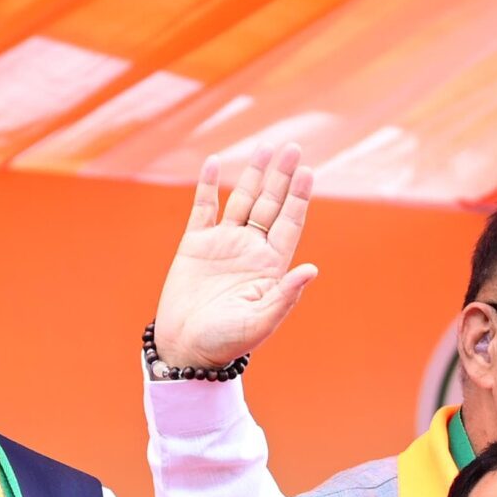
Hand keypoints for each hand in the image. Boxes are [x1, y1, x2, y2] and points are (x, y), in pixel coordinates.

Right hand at [151, 146, 317, 369]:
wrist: (186, 349)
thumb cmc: (226, 342)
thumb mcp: (260, 321)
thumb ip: (285, 295)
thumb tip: (311, 269)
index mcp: (270, 265)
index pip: (289, 222)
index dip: (299, 197)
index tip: (308, 171)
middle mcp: (250, 249)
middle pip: (270, 204)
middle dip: (281, 176)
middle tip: (293, 148)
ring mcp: (223, 244)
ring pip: (241, 200)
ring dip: (252, 174)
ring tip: (265, 147)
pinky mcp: (195, 245)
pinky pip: (203, 208)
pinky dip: (207, 186)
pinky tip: (213, 163)